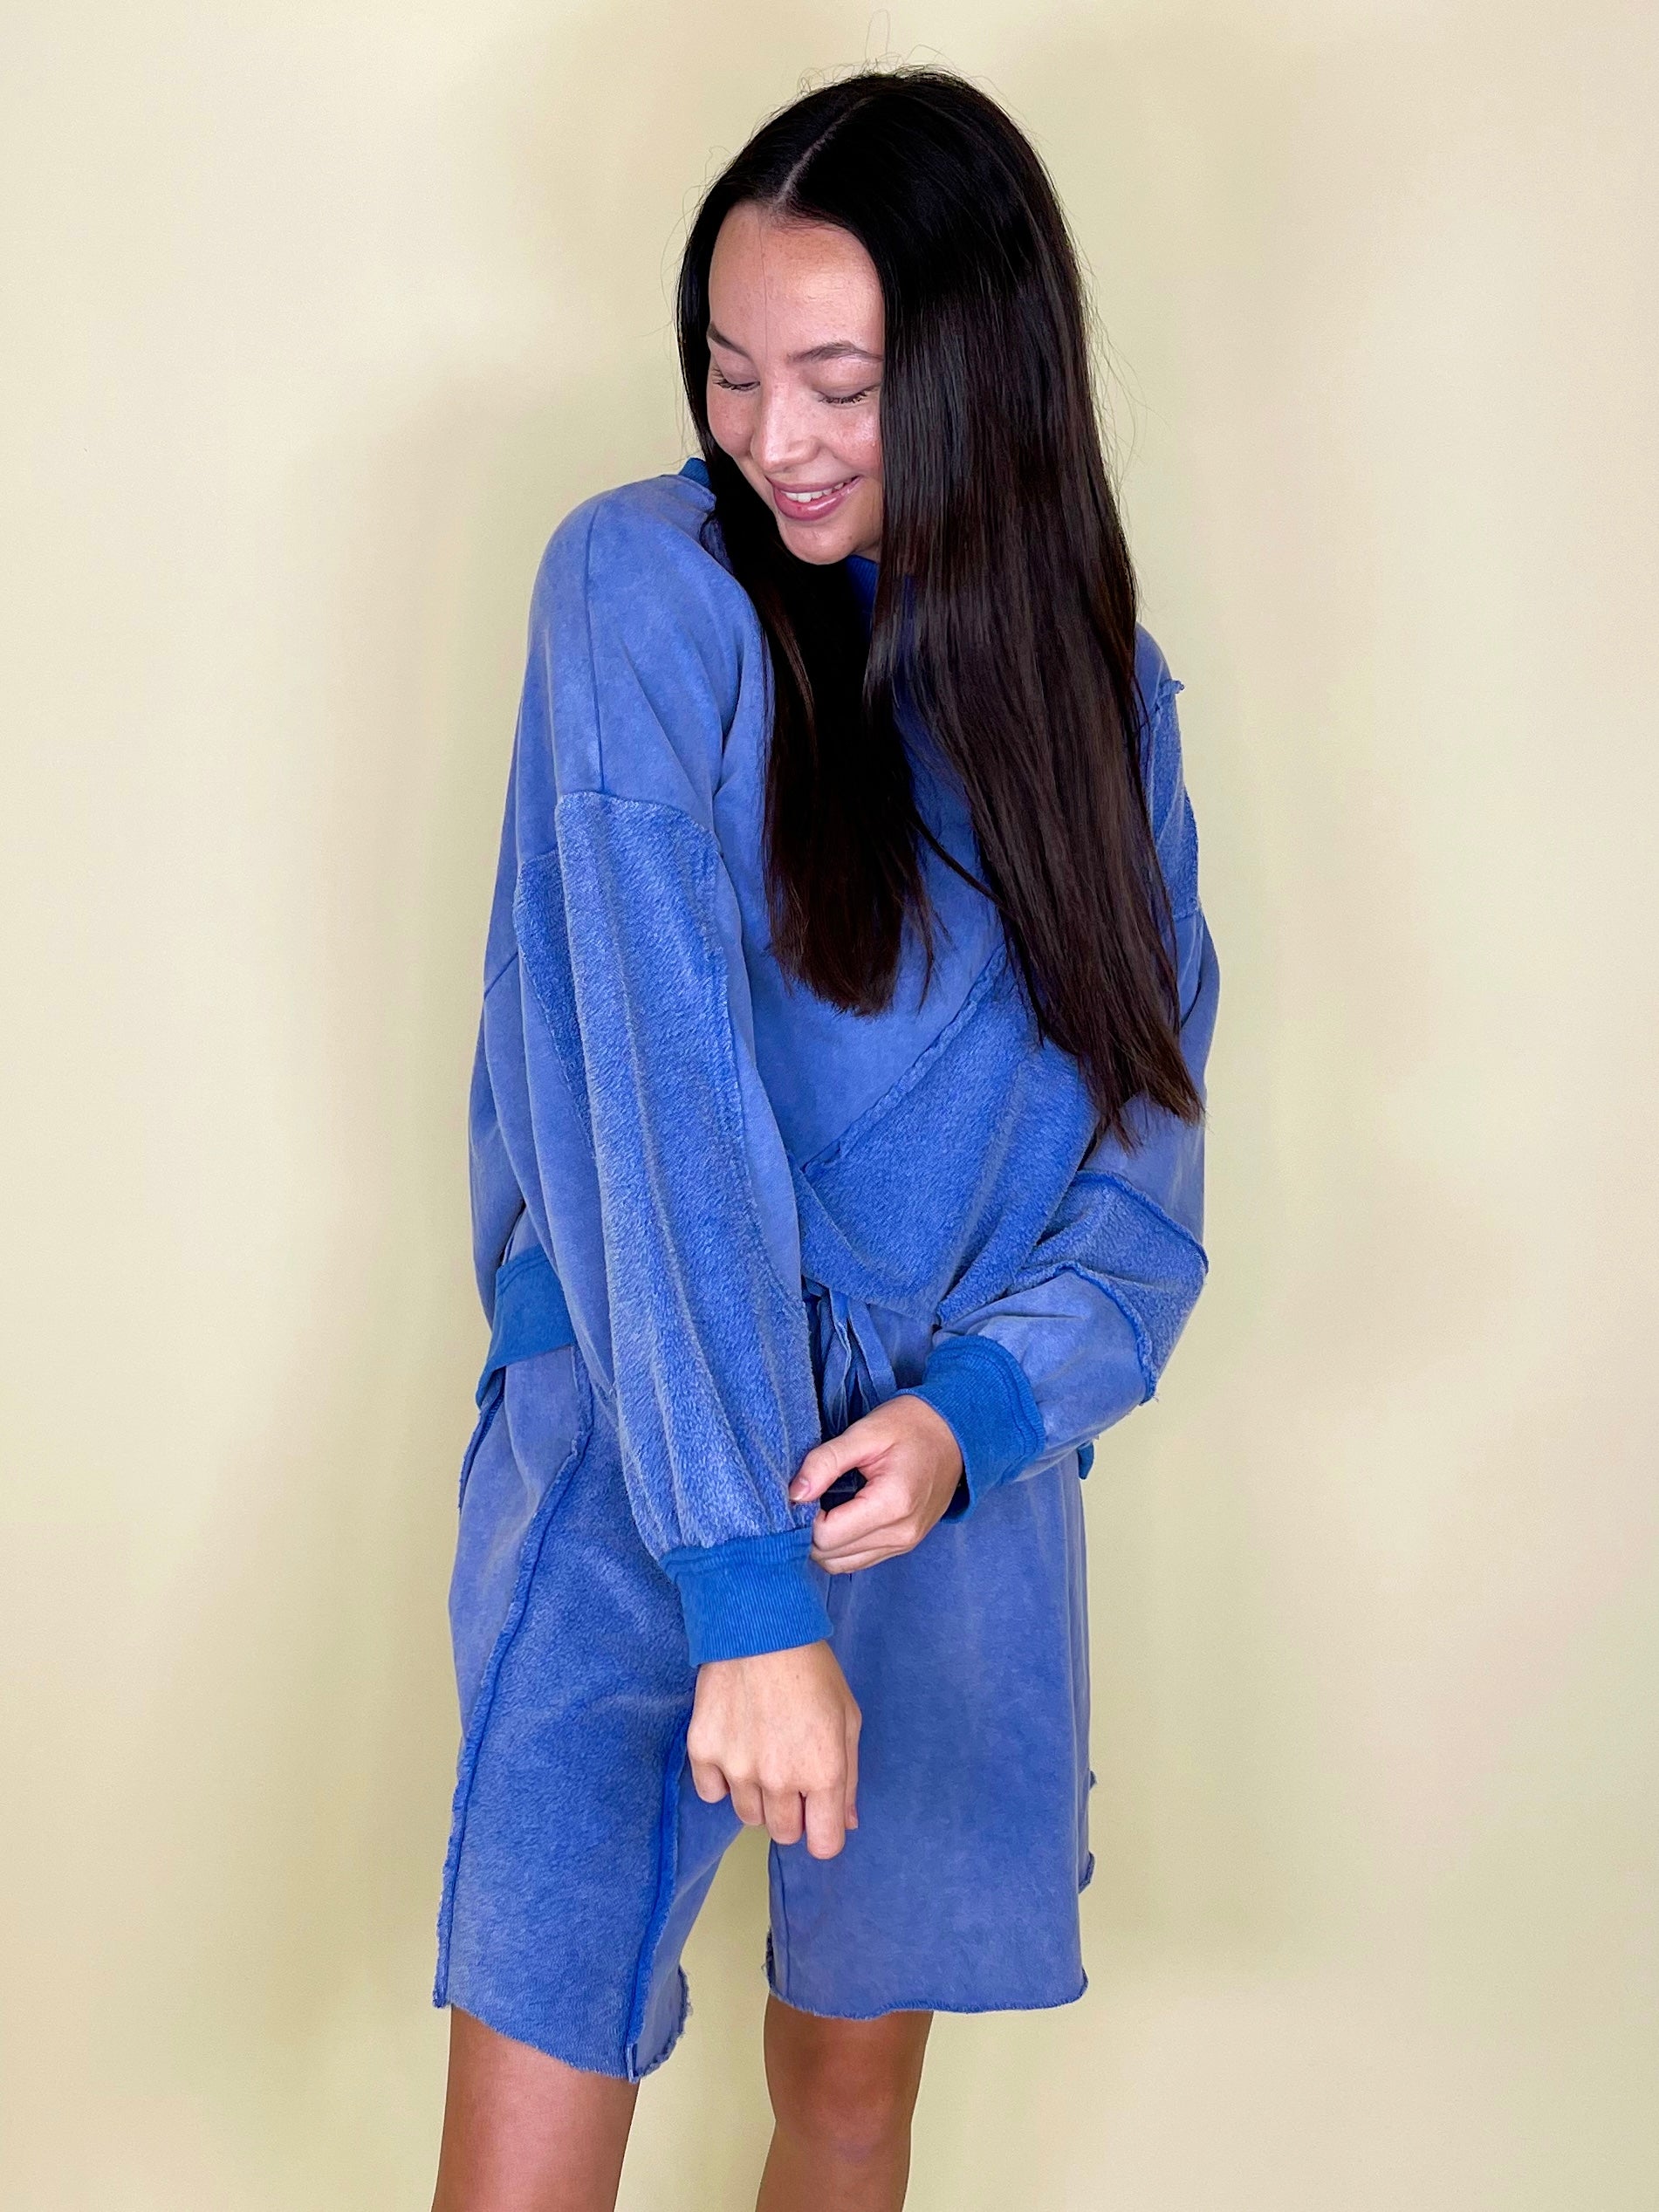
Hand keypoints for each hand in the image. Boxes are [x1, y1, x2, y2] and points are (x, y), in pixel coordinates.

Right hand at [687, 1642, 860, 1856]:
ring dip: (758, 1796)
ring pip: (748, 1816)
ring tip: (762, 1752)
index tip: (820, 1814)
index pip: (825, 1845)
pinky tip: (734, 1747)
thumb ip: (849, 1777)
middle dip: (792, 1814)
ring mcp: (737, 1769)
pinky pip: (711, 1793)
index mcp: (822, 1772)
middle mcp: (779, 1780)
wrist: (758, 1627)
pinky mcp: (703, 1753)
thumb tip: (847, 1822)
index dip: (825, 1832)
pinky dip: (722, 1779)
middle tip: (790, 1773)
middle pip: (783, 1834)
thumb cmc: (811, 1669)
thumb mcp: (847, 1717)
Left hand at [790, 1395, 964, 1573]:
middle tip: (810, 1497)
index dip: (805, 1516)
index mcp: (892, 1504)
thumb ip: (825, 1462)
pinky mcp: (904, 1545)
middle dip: (810, 1531)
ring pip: (842, 1565)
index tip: (806, 1490)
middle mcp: (901, 1534)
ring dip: (824, 1543)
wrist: (956, 1434)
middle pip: (831, 1557)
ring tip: (823, 1506)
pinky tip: (839, 1517)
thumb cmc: (911, 1425)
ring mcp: (905, 1544)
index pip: (826, 1536)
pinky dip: (841, 1546)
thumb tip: (794, 1494)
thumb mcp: (865, 1432)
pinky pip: (859, 1560)